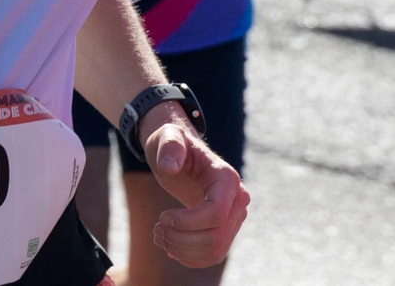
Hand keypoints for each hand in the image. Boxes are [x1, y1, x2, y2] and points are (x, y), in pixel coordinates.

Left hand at [142, 105, 249, 267]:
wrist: (178, 153)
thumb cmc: (172, 143)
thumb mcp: (167, 137)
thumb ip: (169, 145)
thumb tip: (169, 166)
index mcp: (227, 178)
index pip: (216, 214)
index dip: (187, 223)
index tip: (162, 217)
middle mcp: (237, 199)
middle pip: (216, 237)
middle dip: (182, 240)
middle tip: (157, 230)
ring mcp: (234, 215)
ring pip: (216, 250)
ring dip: (184, 251)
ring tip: (160, 236)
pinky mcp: (225, 227)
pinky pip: (215, 254)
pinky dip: (192, 258)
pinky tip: (171, 248)